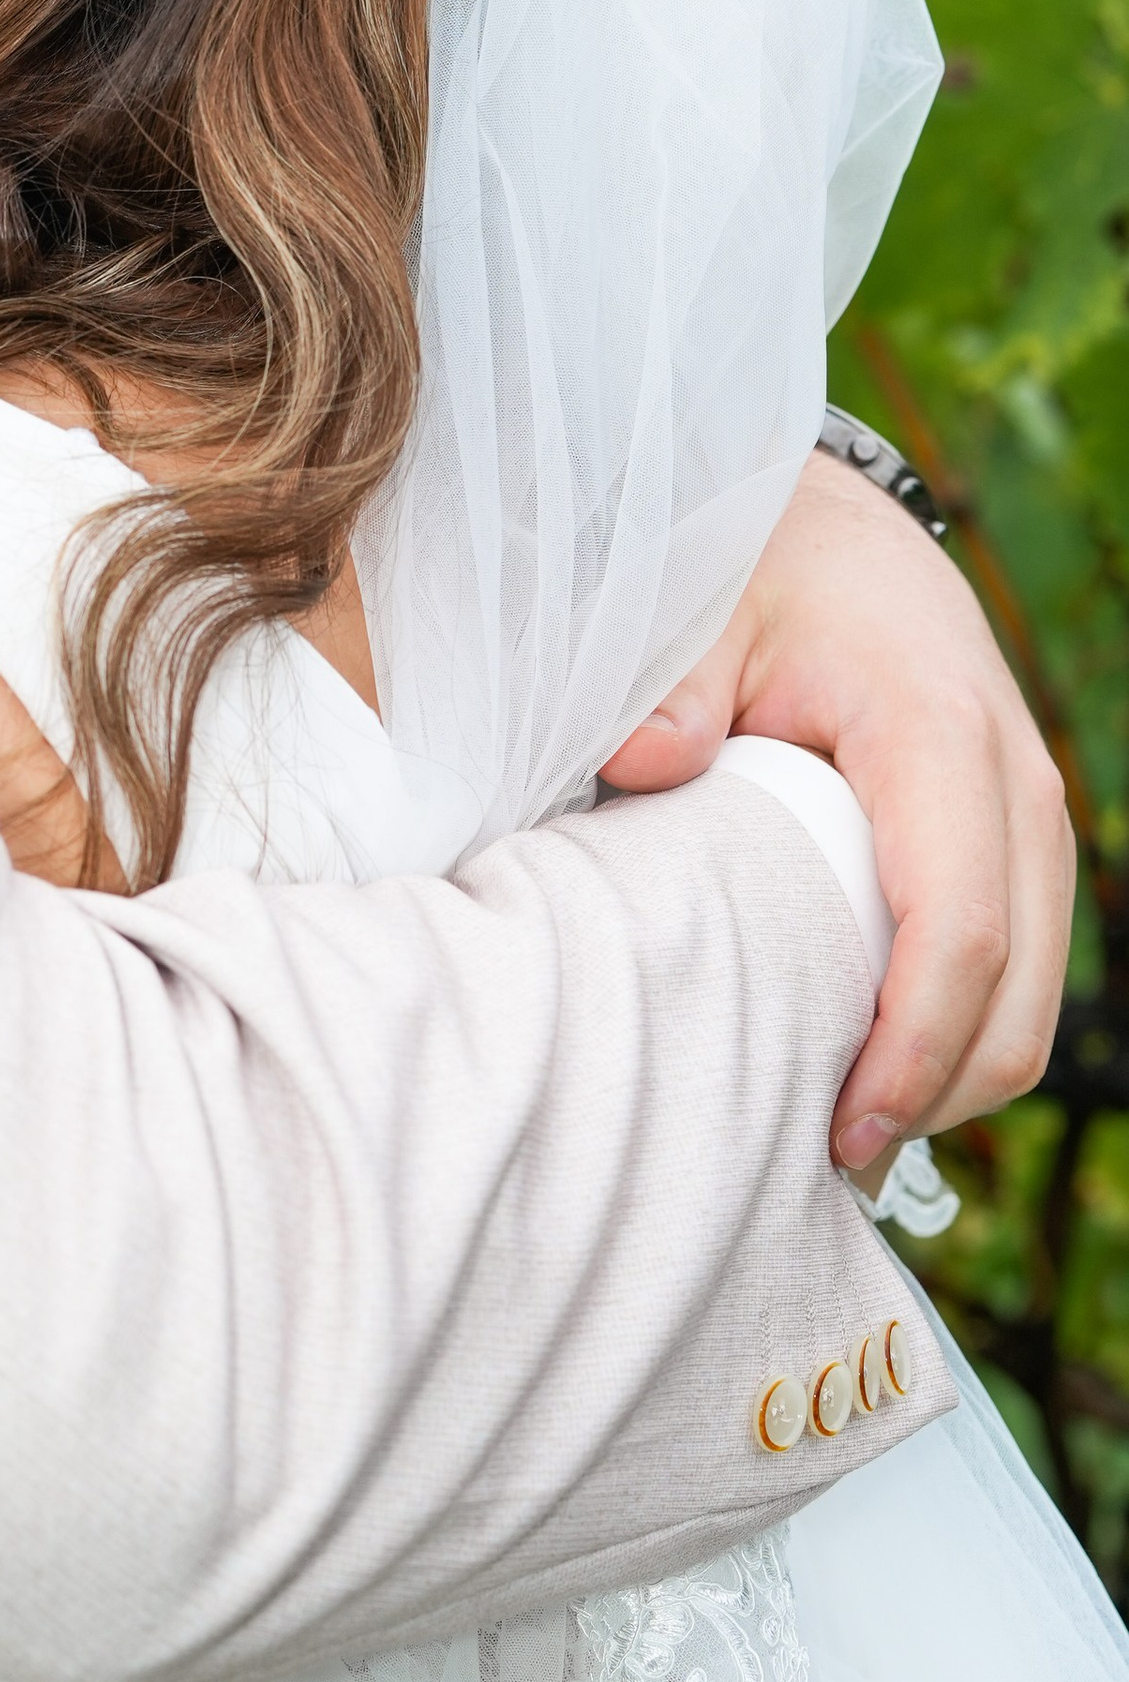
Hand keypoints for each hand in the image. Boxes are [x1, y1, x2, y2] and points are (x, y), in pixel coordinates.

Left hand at [599, 452, 1073, 1166]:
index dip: (910, 1054)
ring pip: (1035, 992)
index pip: (955, 932)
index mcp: (934, 731)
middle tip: (823, 1156)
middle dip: (937, 1096)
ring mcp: (1030, 810)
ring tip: (841, 1124)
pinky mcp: (1017, 833)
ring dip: (954, 1074)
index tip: (838, 1131)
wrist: (831, 525)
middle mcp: (1012, 778)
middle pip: (1018, 995)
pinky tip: (873, 1057)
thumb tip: (645, 765)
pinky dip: (963, 1024)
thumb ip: (668, 689)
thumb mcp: (697, 608)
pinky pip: (1020, 958)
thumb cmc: (755, 569)